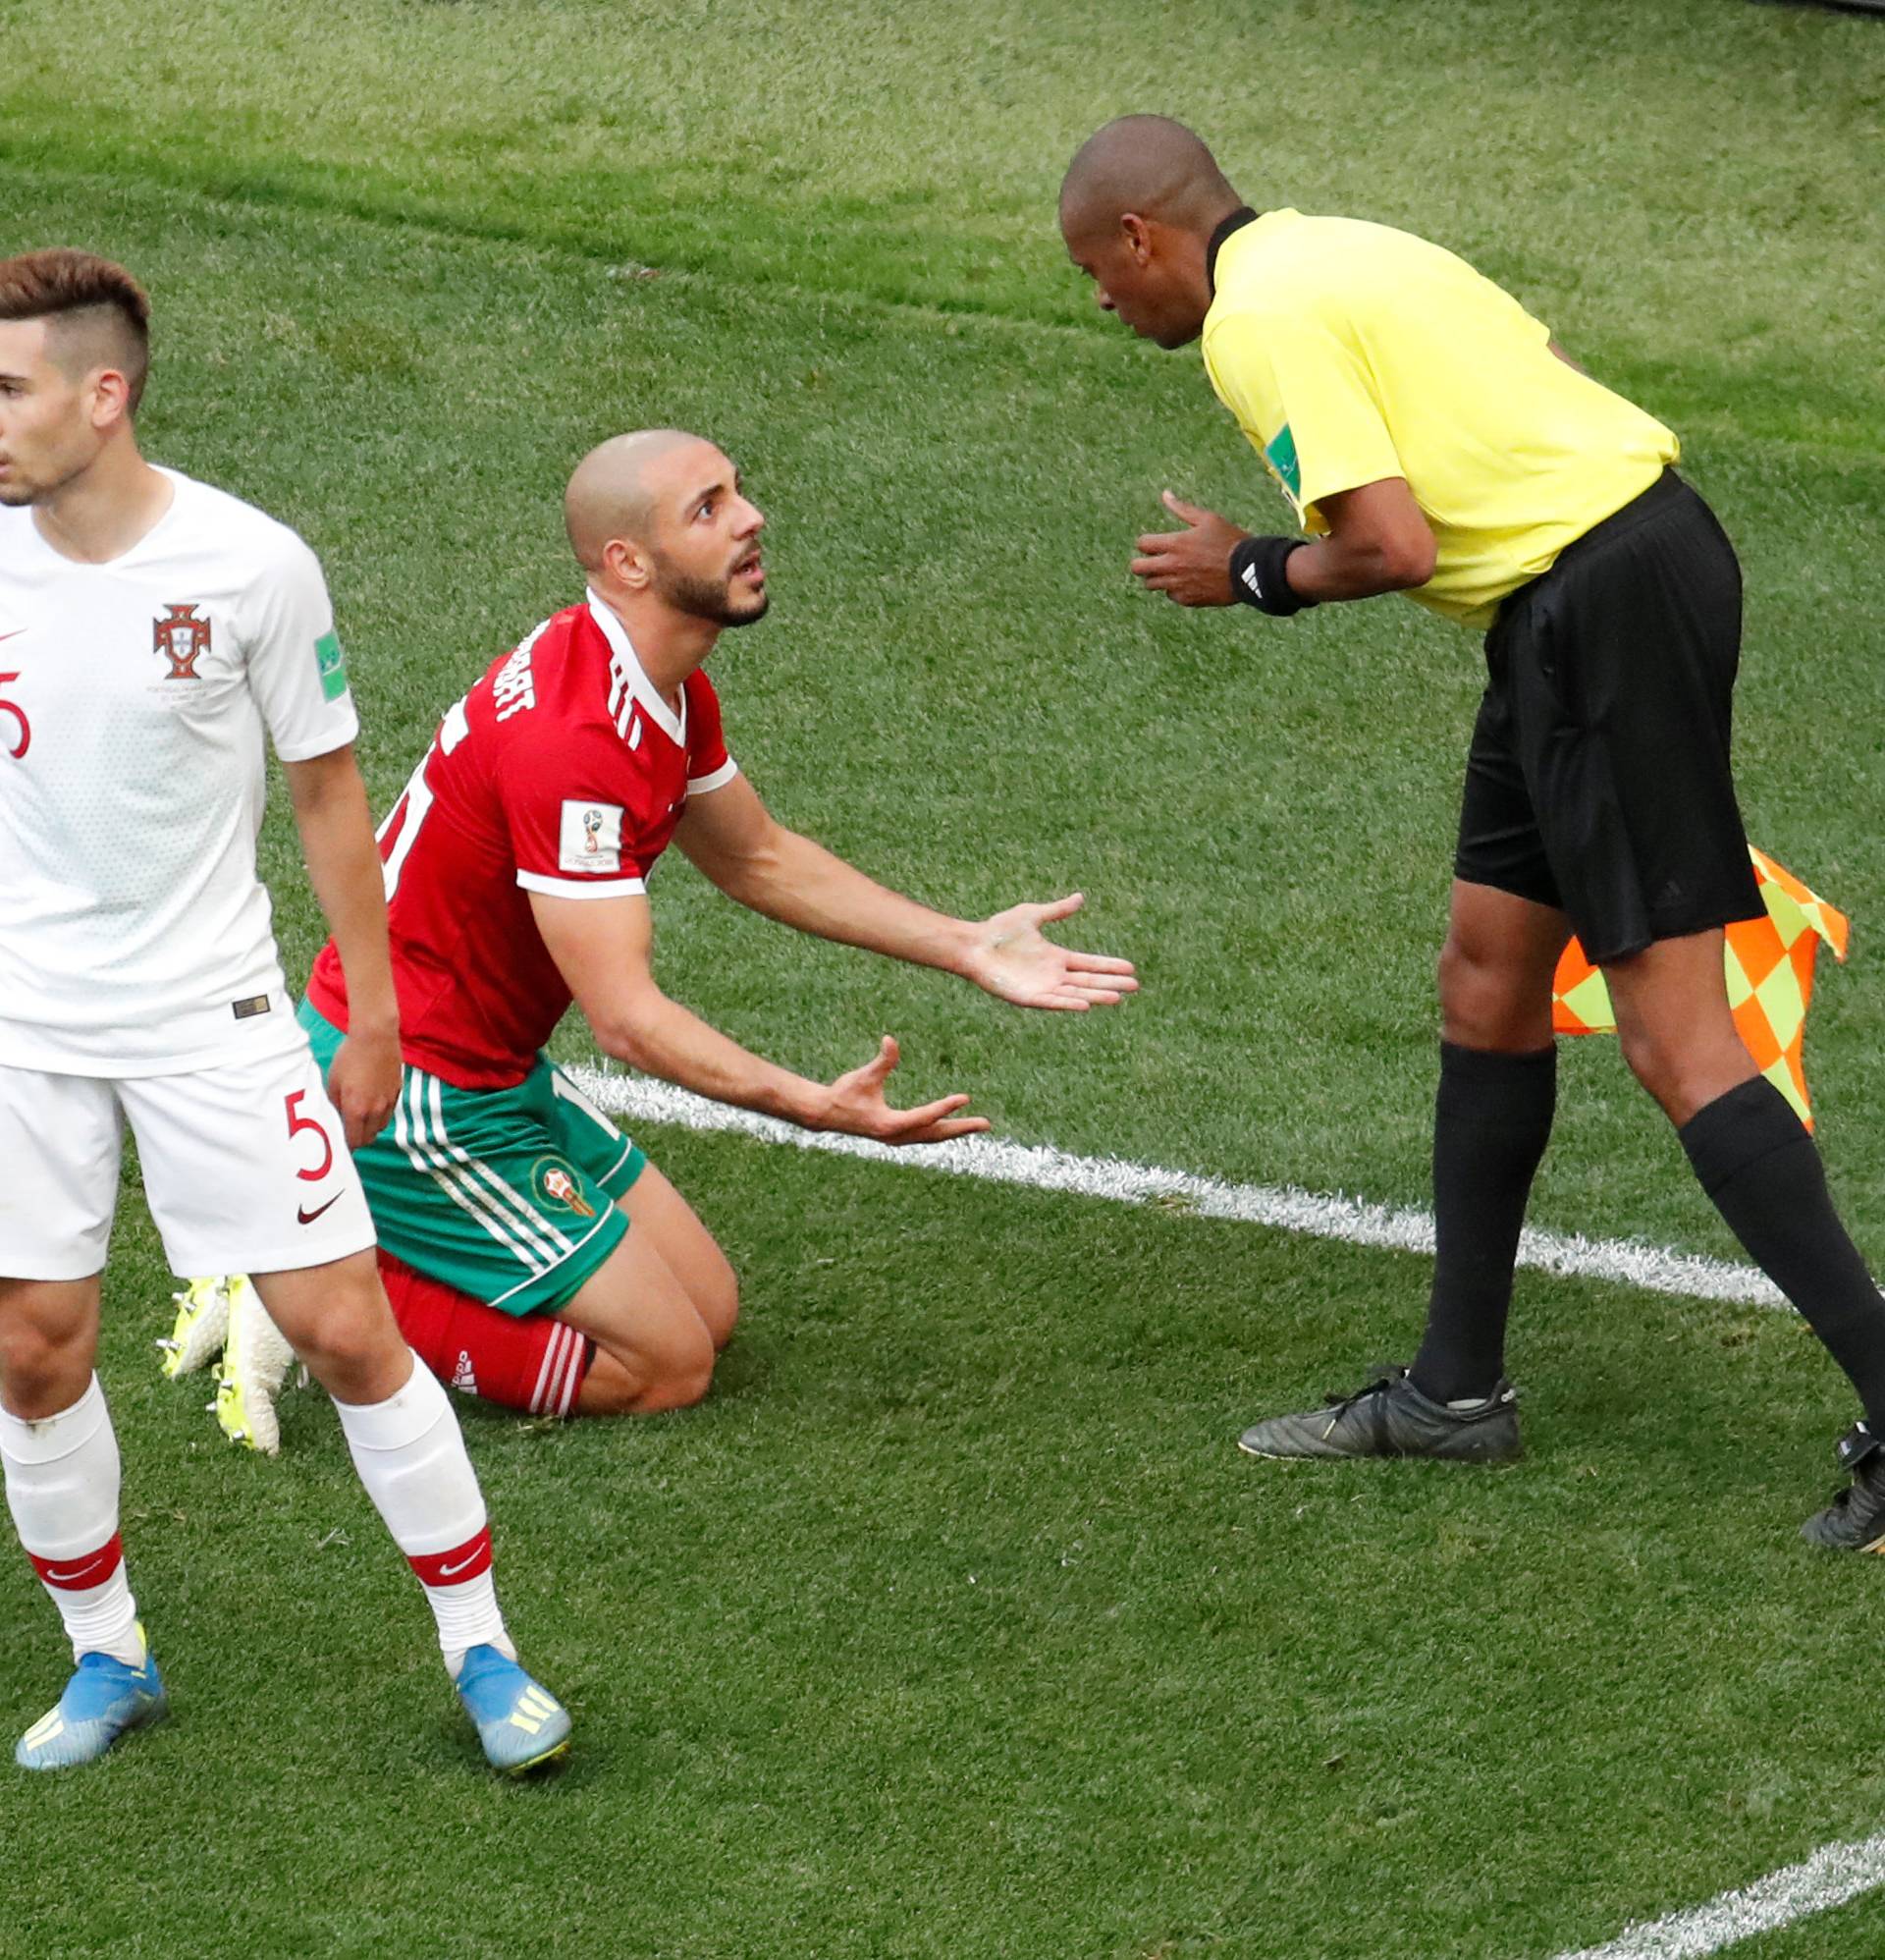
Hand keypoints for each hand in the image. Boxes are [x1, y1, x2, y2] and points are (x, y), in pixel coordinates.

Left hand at [326, 1024, 400, 1149]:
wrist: (375, 1037)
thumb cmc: (349, 1057)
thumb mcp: (333, 1081)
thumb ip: (333, 1104)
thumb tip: (333, 1118)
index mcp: (356, 1110)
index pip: (353, 1141)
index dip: (345, 1146)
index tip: (339, 1145)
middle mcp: (375, 1110)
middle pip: (369, 1138)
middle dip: (358, 1139)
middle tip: (348, 1132)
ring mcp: (389, 1101)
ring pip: (380, 1126)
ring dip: (370, 1127)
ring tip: (360, 1118)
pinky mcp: (397, 1091)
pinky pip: (389, 1111)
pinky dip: (380, 1114)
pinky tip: (372, 1103)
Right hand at [818, 1036, 989, 1144]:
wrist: (825, 1114)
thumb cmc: (844, 1093)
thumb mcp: (863, 1076)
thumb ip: (882, 1061)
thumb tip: (891, 1040)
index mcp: (890, 1124)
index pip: (925, 1116)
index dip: (946, 1107)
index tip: (966, 1098)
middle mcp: (896, 1136)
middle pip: (935, 1134)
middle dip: (961, 1128)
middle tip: (986, 1124)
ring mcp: (896, 1139)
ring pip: (932, 1137)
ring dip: (954, 1131)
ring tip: (977, 1126)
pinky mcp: (895, 1136)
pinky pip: (924, 1135)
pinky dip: (940, 1130)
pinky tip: (951, 1125)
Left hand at [961, 893, 1137, 1010]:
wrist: (973, 944)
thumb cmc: (998, 930)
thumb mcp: (1033, 915)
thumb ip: (1057, 910)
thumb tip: (1080, 897)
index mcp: (1055, 958)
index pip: (1089, 963)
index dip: (1109, 966)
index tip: (1130, 968)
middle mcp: (1052, 975)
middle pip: (1088, 981)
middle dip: (1111, 984)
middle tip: (1135, 986)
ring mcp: (1041, 987)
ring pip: (1075, 994)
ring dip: (1096, 996)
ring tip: (1117, 998)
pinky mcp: (1028, 998)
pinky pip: (1052, 1002)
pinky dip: (1068, 1004)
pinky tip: (1085, 1004)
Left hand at [1130, 491, 1248, 605]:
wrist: (1249, 570)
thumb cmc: (1230, 540)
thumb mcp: (1208, 519)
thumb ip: (1182, 508)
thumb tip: (1165, 494)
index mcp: (1176, 544)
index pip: (1142, 544)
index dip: (1145, 543)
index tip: (1154, 543)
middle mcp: (1173, 565)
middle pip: (1138, 568)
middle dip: (1142, 563)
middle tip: (1152, 560)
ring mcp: (1179, 584)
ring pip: (1151, 585)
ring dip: (1156, 577)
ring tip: (1171, 571)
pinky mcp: (1188, 599)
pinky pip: (1170, 595)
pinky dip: (1174, 589)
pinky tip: (1187, 581)